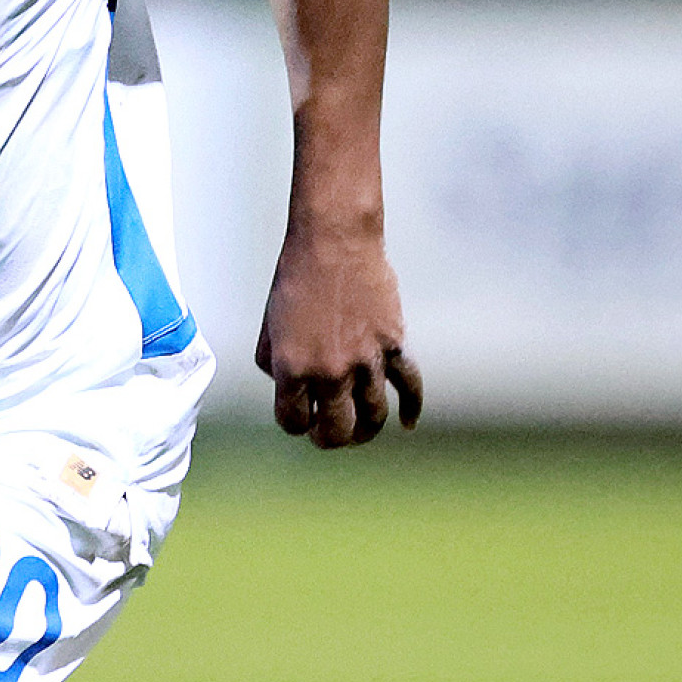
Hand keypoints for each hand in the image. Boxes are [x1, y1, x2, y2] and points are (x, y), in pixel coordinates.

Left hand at [255, 223, 421, 447]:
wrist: (333, 243)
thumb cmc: (295, 279)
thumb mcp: (269, 325)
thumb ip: (273, 362)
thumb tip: (286, 387)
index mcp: (293, 367)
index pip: (293, 420)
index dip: (294, 424)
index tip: (299, 419)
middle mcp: (330, 370)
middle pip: (336, 429)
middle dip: (329, 438)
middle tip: (326, 435)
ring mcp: (366, 360)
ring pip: (374, 416)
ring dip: (366, 431)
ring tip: (359, 432)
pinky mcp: (393, 345)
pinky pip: (410, 387)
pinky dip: (412, 409)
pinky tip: (407, 424)